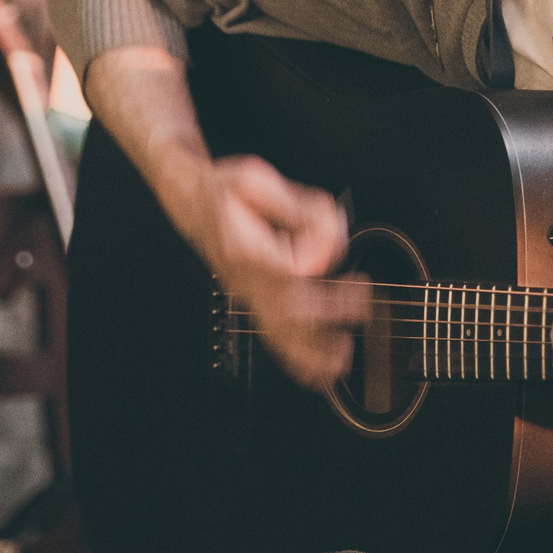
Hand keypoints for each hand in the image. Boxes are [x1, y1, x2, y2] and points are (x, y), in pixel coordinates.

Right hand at [194, 155, 361, 391]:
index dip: (317, 260)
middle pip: (287, 310)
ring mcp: (248, 296)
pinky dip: (300, 361)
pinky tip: (322, 372)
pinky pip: (275, 340)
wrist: (191, 205)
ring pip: (279, 335)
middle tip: (361, 301)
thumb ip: (296, 206)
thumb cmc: (224, 192)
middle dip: (329, 311)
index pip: (286, 268)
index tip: (331, 234)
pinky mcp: (254, 303)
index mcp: (243, 248)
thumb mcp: (254, 180)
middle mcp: (244, 279)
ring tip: (344, 354)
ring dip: (314, 349)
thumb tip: (327, 232)